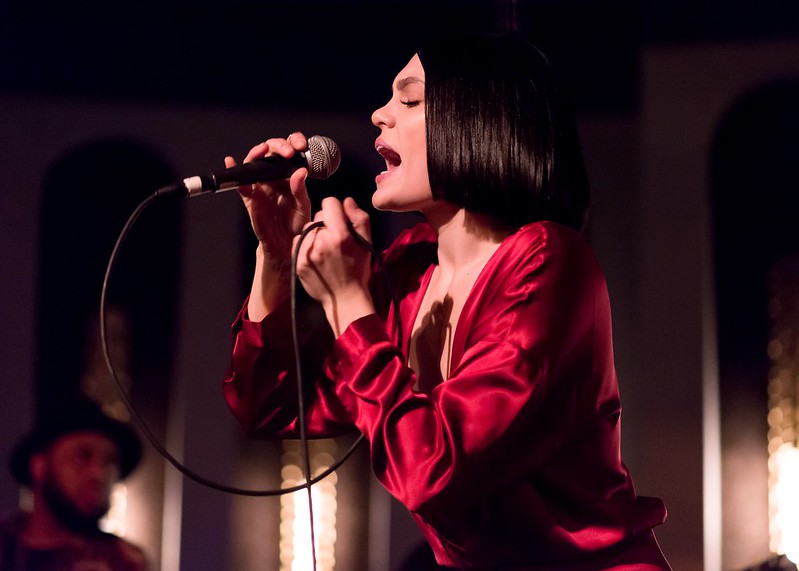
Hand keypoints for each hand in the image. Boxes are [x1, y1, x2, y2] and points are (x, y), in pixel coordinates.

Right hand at [227, 132, 311, 270]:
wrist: (285, 243)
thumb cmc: (296, 223)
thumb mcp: (303, 206)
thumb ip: (300, 190)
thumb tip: (300, 171)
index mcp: (288, 175)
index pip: (289, 150)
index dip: (294, 143)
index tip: (301, 146)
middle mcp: (273, 176)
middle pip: (271, 152)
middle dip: (278, 145)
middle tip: (287, 151)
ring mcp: (260, 185)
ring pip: (254, 163)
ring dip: (257, 153)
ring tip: (263, 150)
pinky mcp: (250, 197)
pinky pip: (240, 183)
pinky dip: (233, 170)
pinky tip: (231, 161)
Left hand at [294, 197, 374, 335]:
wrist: (345, 299)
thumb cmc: (359, 270)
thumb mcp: (367, 243)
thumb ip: (359, 218)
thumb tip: (347, 201)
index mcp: (340, 235)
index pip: (329, 202)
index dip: (336, 209)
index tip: (340, 220)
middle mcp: (321, 242)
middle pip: (318, 216)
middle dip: (327, 223)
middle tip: (335, 240)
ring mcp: (307, 253)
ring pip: (307, 228)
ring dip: (316, 234)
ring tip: (325, 250)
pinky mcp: (297, 262)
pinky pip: (298, 241)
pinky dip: (306, 245)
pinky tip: (316, 256)